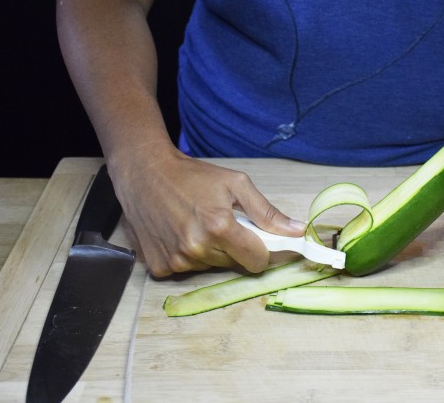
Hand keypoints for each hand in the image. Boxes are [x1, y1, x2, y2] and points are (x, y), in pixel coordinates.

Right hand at [109, 147, 305, 276]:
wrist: (144, 173)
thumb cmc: (192, 176)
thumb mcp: (235, 184)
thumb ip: (267, 212)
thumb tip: (298, 232)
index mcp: (219, 227)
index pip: (257, 260)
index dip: (262, 250)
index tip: (257, 238)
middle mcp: (197, 249)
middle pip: (235, 264)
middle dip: (235, 247)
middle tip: (221, 223)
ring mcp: (176, 261)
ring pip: (211, 267)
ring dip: (211, 252)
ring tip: (198, 225)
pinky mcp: (159, 267)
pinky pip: (186, 270)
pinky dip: (188, 256)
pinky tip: (180, 233)